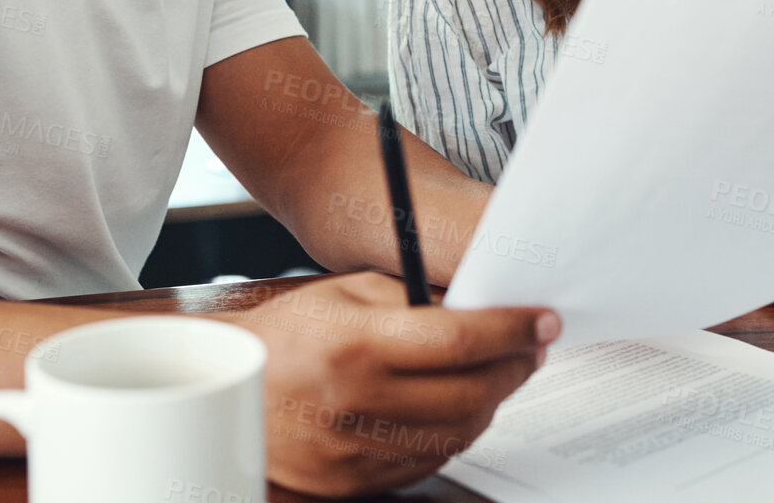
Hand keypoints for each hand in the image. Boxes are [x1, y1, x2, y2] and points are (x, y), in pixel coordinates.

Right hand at [221, 271, 558, 496]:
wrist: (231, 394)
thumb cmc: (289, 335)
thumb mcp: (346, 292)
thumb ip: (414, 296)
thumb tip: (483, 304)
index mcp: (357, 344)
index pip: (460, 339)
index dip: (512, 329)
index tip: (542, 319)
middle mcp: (360, 402)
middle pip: (472, 392)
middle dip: (515, 365)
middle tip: (532, 344)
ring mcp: (360, 450)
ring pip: (461, 431)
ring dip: (494, 399)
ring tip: (501, 370)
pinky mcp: (359, 481)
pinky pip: (433, 458)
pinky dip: (460, 430)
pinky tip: (461, 403)